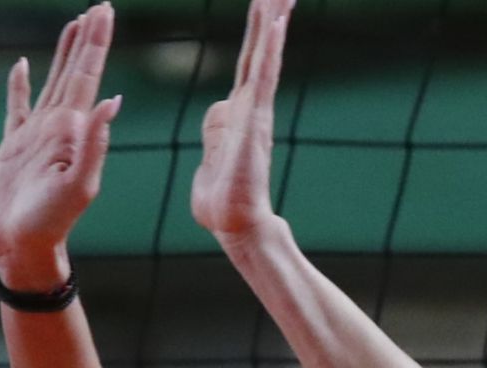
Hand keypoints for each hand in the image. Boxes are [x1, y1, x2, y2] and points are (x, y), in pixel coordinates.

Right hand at [0, 4, 122, 292]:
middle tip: (99, 7)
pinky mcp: (14, 147)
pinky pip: (17, 107)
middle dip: (86, 39)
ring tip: (74, 23)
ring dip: (63, 53)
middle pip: (75, 72)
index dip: (96, 42)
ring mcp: (37, 135)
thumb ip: (94, 143)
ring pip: (52, 82)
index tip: (105, 10)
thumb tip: (112, 100)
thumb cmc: (51, 223)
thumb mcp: (79, 185)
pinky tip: (24, 66)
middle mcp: (60, 127)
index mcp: (75, 130)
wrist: (21, 248)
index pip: (88, 76)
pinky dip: (20, 86)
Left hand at [192, 0, 291, 245]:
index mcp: (238, 114)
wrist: (234, 227)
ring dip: (273, 24)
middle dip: (270, 17)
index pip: (248, 64)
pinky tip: (275, 24)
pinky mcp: (256, 123)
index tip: (265, 2)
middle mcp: (252, 108)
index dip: (256, 34)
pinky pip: (263, 79)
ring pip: (266, 58)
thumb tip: (219, 109)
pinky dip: (270, 51)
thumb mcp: (210, 160)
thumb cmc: (221, 204)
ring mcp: (256, 113)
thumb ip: (215, 133)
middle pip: (261, 52)